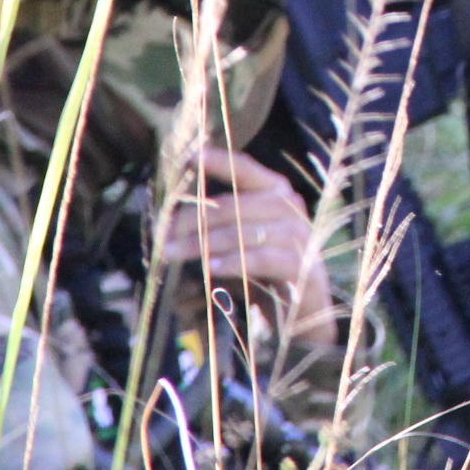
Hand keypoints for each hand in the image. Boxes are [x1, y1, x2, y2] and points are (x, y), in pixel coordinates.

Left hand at [163, 147, 337, 345]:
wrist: (301, 312)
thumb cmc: (263, 271)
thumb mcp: (239, 242)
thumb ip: (217, 226)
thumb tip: (171, 223)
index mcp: (277, 193)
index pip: (246, 169)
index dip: (219, 161)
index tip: (190, 157)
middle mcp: (291, 209)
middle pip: (236, 205)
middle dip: (194, 219)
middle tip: (164, 235)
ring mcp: (300, 237)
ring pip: (246, 231)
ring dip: (206, 242)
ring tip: (175, 253)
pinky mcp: (304, 268)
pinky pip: (264, 259)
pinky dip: (235, 262)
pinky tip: (211, 268)